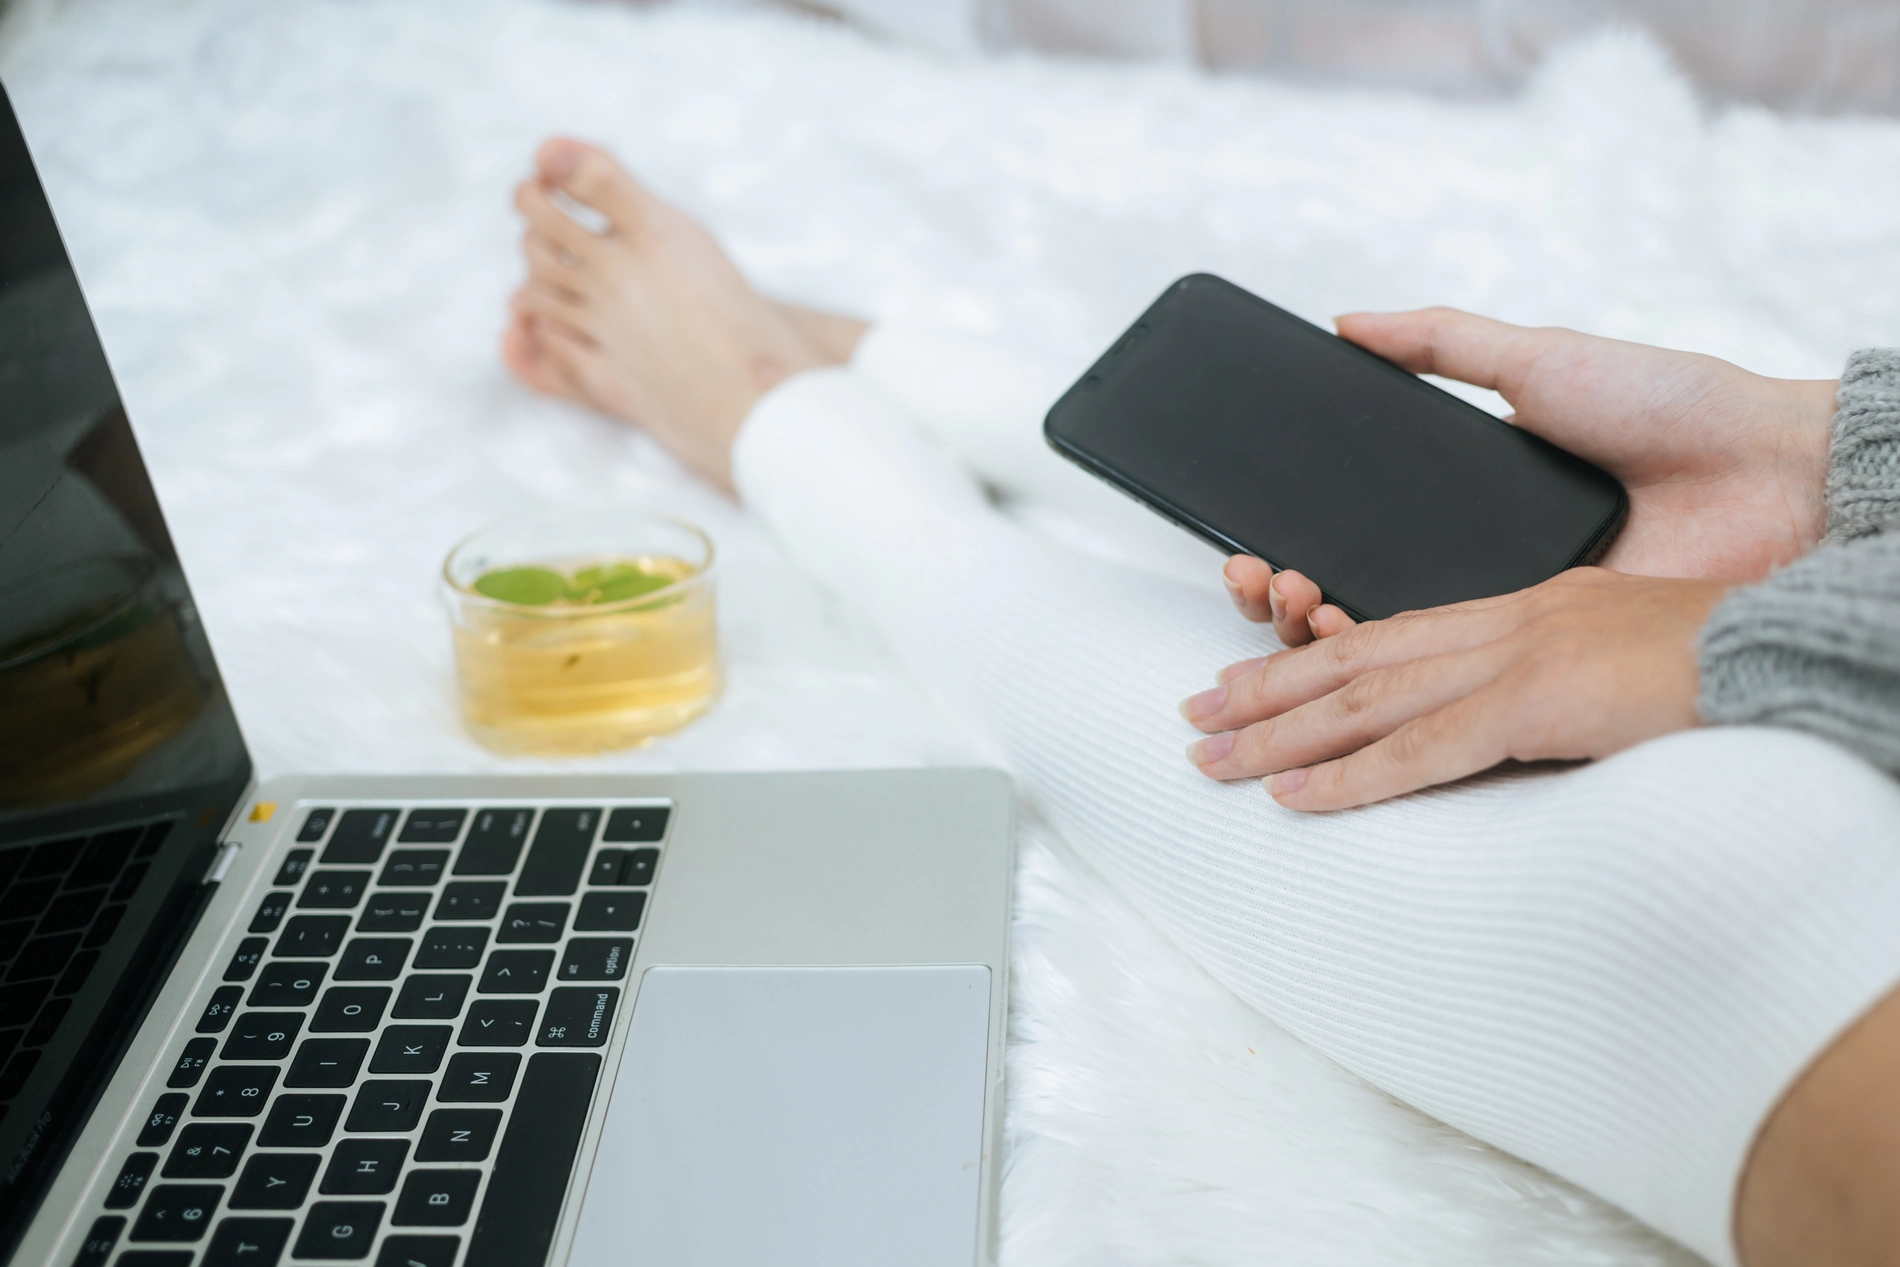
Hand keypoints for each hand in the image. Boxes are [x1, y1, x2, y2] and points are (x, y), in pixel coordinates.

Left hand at [1180, 568, 1727, 810]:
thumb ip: (1546, 692)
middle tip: (1192, 714)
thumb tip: (1505, 728)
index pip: (1389, 637)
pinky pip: (1423, 749)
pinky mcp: (1536, 700)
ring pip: (1366, 701)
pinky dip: (1350, 775)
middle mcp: (1504, 626)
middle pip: (1355, 661)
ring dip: (1278, 735)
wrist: (1785, 648)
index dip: (1310, 660)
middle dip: (1264, 690)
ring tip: (1208, 758)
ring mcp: (1516, 658)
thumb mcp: (1611, 671)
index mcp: (1522, 613)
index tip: (1248, 680)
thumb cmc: (1718, 664)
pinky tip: (1292, 795)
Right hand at [1213, 306, 1833, 649]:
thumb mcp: (1538, 358)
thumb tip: (1346, 321)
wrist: (1762, 472)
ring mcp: (1501, 618)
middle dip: (1277, 596)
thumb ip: (1439, 341)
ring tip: (1290, 597)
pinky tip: (1341, 635)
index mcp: (1462, 501)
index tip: (1249, 539)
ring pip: (1378, 647)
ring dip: (1309, 632)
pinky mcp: (1536, 662)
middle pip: (1344, 597)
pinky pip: (1442, 678)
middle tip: (1255, 573)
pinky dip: (1378, 671)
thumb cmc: (1669, 407)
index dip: (1287, 543)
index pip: (1348, 534)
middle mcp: (1471, 565)